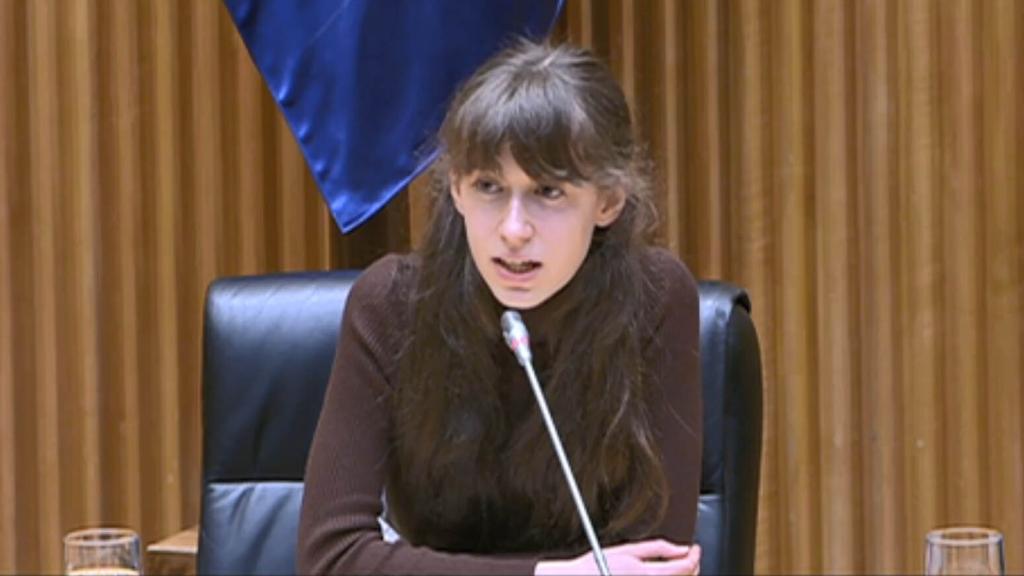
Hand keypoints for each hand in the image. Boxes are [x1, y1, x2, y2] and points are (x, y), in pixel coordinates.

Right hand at [535, 539, 700, 574]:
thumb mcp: (627, 549)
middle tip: (689, 556)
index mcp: (645, 573)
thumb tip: (682, 548)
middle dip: (692, 567)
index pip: (684, 567)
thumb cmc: (597, 566)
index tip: (695, 549)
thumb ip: (657, 549)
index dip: (695, 556)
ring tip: (680, 567)